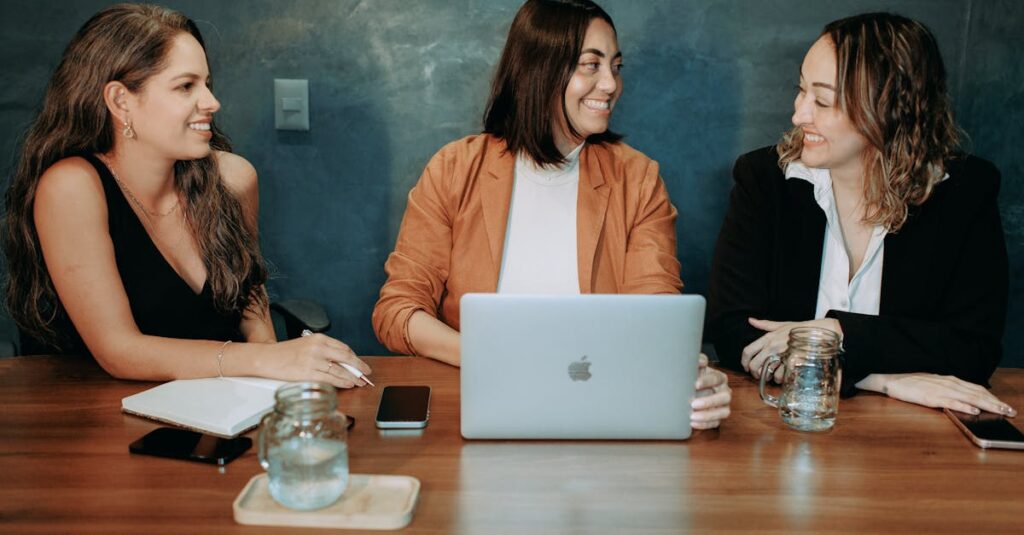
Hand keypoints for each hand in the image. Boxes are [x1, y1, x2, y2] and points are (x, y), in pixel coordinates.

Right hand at [267, 334, 372, 388]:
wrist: (267, 358)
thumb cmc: (285, 353)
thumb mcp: (306, 344)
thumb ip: (323, 350)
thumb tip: (341, 362)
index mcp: (319, 338)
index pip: (343, 347)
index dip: (354, 357)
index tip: (360, 363)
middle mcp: (318, 348)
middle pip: (346, 357)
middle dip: (359, 366)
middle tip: (367, 372)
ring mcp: (313, 361)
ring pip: (340, 370)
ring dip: (353, 377)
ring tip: (360, 382)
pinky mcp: (308, 373)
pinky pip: (330, 379)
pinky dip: (342, 382)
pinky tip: (349, 384)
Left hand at [691, 353, 730, 429]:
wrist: (690, 389)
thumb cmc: (694, 377)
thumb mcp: (695, 367)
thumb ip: (698, 360)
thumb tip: (701, 362)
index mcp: (720, 378)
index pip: (717, 379)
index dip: (707, 381)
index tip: (695, 384)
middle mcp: (725, 392)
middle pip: (724, 397)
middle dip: (709, 401)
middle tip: (693, 404)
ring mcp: (724, 406)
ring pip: (724, 412)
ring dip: (708, 415)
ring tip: (692, 417)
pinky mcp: (719, 417)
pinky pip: (716, 423)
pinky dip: (705, 424)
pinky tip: (692, 423)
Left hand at [742, 318, 841, 383]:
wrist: (817, 332)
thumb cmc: (799, 328)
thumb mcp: (781, 324)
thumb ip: (764, 324)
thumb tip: (751, 320)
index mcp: (767, 338)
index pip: (748, 351)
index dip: (744, 361)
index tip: (746, 367)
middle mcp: (771, 346)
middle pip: (754, 365)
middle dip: (755, 373)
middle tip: (759, 375)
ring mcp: (781, 355)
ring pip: (766, 372)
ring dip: (767, 377)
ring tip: (771, 377)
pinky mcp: (790, 362)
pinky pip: (779, 375)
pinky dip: (779, 379)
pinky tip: (781, 378)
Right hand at [859, 373, 1016, 415]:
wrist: (889, 379)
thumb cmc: (910, 383)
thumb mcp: (933, 384)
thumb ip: (948, 390)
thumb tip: (964, 401)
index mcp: (950, 380)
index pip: (977, 388)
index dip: (993, 397)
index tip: (1005, 405)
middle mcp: (949, 383)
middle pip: (977, 393)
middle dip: (996, 403)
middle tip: (1010, 412)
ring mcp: (940, 389)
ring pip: (969, 397)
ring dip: (987, 405)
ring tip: (1000, 412)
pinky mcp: (931, 397)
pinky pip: (951, 402)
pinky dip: (964, 406)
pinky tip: (974, 411)